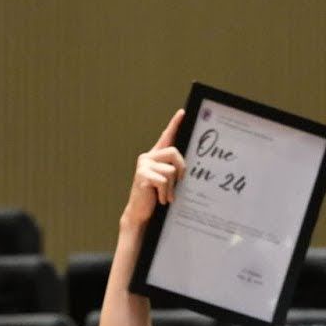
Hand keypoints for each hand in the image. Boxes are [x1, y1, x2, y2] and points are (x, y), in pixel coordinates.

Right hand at [121, 109, 185, 228]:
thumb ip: (173, 170)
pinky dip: (165, 193)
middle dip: (181, 168)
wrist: (139, 212)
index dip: (174, 124)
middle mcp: (147, 157)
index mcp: (154, 156)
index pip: (166, 136)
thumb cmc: (155, 197)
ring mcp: (144, 166)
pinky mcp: (143, 176)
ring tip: (165, 196)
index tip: (183, 113)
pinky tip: (160, 199)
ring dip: (172, 187)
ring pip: (171, 170)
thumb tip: (187, 167)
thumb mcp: (167, 181)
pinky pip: (163, 181)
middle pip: (174, 152)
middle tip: (179, 183)